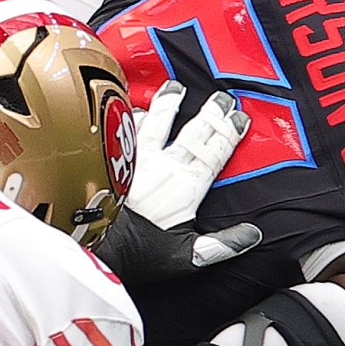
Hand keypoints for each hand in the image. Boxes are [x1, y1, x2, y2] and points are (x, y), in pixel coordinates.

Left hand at [91, 82, 260, 282]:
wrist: (94, 243)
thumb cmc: (137, 254)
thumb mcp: (184, 257)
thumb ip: (219, 245)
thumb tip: (250, 235)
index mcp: (186, 188)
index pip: (215, 154)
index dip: (229, 134)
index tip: (239, 117)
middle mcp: (164, 168)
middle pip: (193, 133)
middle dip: (210, 113)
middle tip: (222, 97)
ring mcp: (139, 159)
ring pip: (158, 123)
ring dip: (169, 105)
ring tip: (176, 88)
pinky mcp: (114, 158)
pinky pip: (128, 130)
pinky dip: (136, 116)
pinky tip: (138, 108)